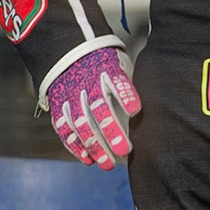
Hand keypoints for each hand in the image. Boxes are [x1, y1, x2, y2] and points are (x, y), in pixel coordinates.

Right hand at [45, 46, 140, 169]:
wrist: (62, 45)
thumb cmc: (99, 55)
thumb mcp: (115, 56)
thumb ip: (127, 76)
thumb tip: (151, 94)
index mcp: (103, 66)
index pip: (115, 80)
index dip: (124, 94)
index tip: (135, 109)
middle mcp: (85, 81)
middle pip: (98, 108)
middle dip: (111, 131)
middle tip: (125, 150)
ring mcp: (69, 94)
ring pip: (80, 123)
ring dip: (94, 146)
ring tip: (108, 165)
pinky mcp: (58, 104)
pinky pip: (64, 127)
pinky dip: (75, 146)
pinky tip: (88, 160)